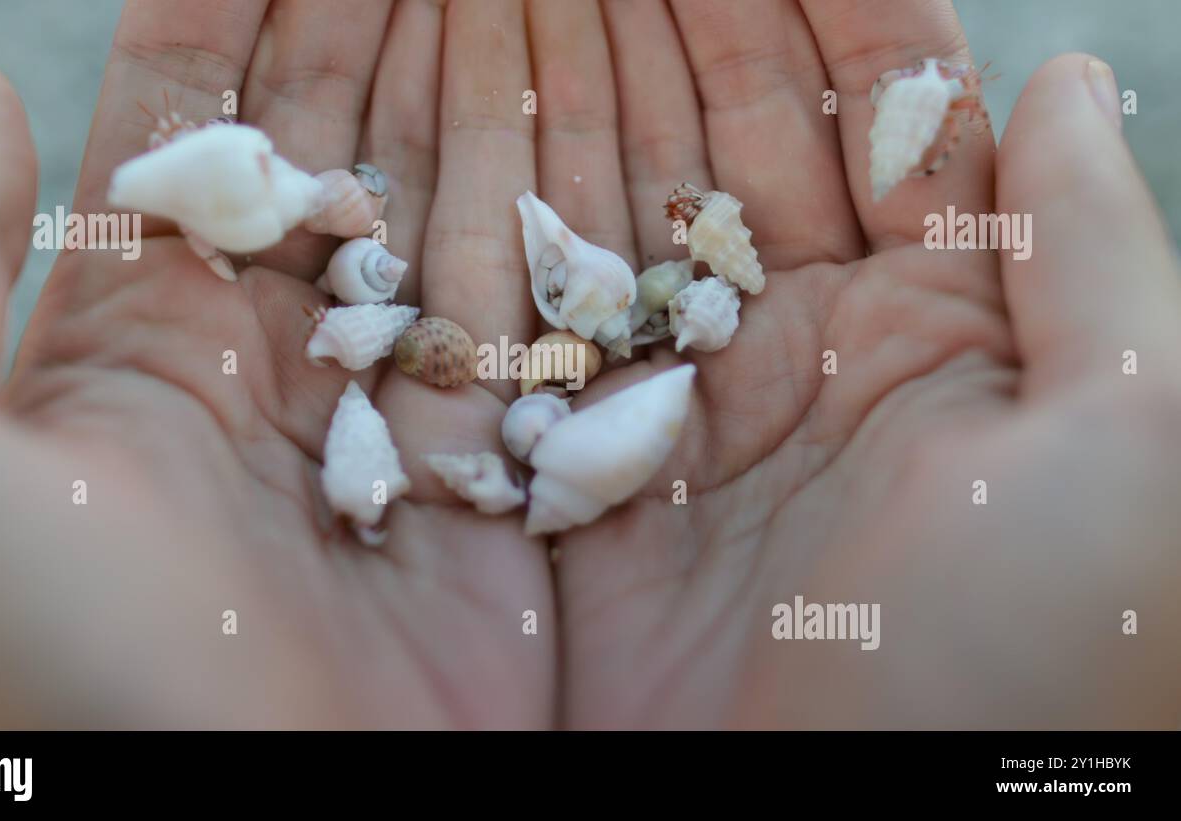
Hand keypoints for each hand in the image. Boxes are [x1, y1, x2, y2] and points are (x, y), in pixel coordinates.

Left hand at [0, 0, 558, 727]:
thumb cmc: (42, 669)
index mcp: (138, 329)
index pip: (197, 119)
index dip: (253, 8)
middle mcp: (270, 357)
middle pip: (341, 148)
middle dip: (392, 27)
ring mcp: (390, 416)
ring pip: (446, 218)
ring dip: (491, 99)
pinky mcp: (489, 485)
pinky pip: (532, 331)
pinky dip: (566, 229)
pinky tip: (601, 129)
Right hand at [559, 0, 1180, 726]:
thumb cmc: (1032, 660)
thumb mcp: (1127, 440)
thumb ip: (1091, 250)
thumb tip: (1065, 77)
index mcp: (947, 318)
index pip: (874, 112)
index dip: (806, 9)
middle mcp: (814, 347)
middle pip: (729, 141)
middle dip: (664, 27)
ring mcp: (694, 408)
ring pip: (624, 216)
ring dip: (568, 104)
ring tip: (503, 8)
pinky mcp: (594, 479)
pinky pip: (541, 330)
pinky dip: (497, 235)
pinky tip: (456, 134)